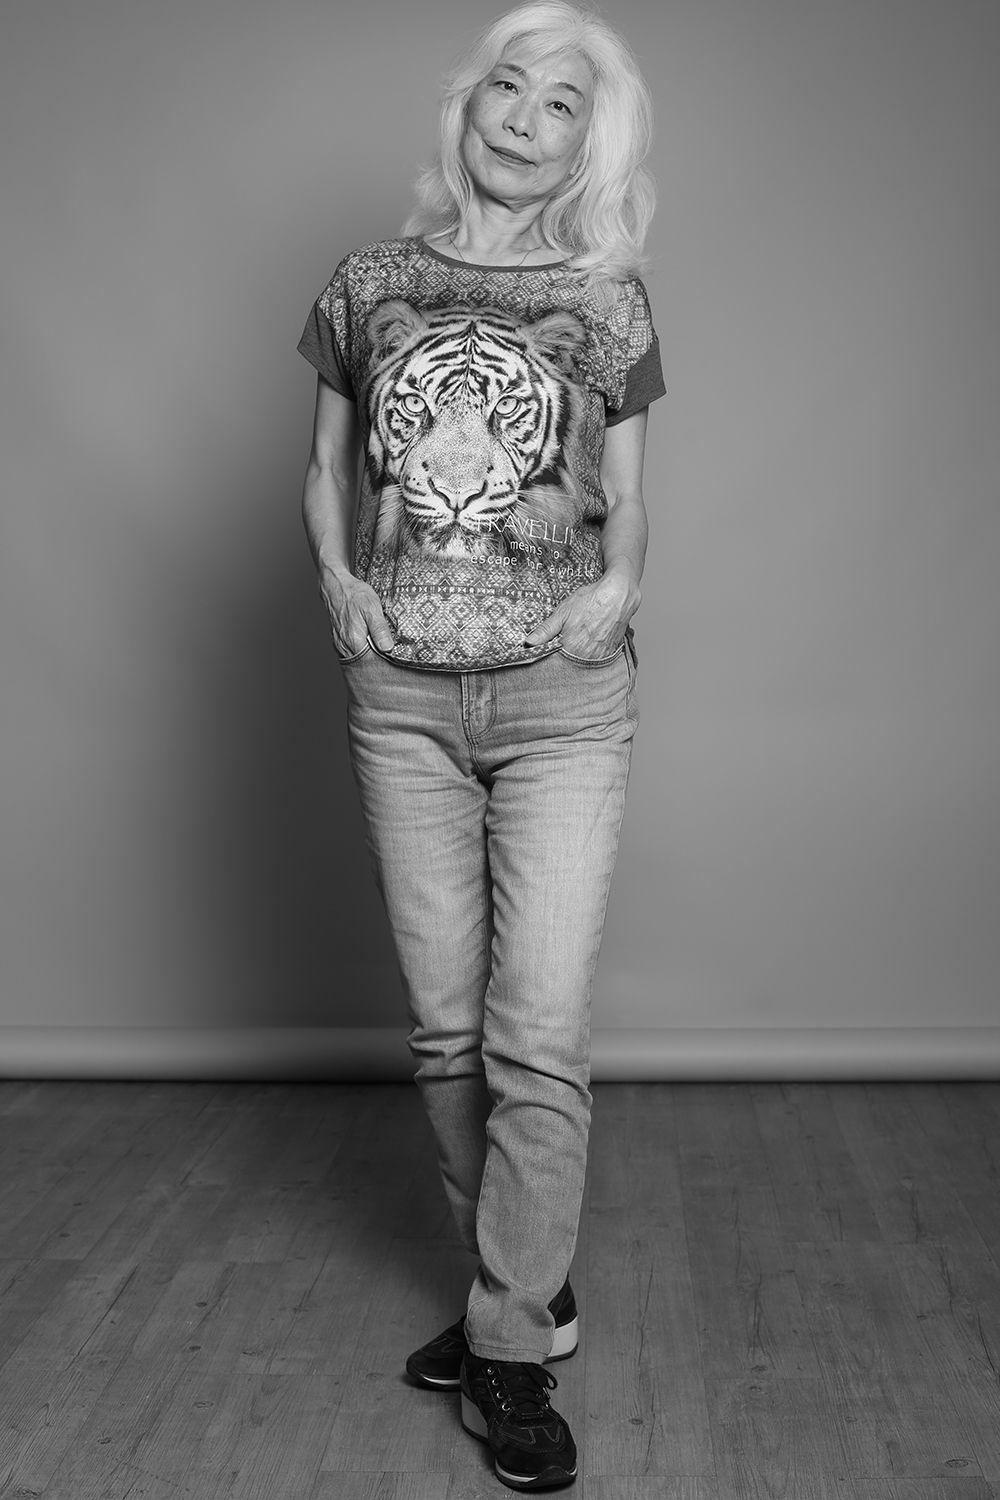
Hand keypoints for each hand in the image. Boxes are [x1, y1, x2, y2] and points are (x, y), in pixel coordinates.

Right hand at [319, 567, 395, 655]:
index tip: (394, 659)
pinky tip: (369, 643)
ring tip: (380, 647)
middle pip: (365, 663)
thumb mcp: (372, 608)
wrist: (336, 586)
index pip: (372, 663)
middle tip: (389, 654)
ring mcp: (340, 644)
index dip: (384, 662)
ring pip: (358, 658)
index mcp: (354, 641)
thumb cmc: (355, 595)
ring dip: (369, 656)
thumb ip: (379, 630)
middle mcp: (345, 646)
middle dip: (377, 661)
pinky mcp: (339, 641)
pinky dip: (361, 650)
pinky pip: (352, 652)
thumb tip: (387, 648)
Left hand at [524, 565, 639, 659]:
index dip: (548, 657)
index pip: (553, 662)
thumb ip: (546, 630)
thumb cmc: (592, 601)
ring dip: (577, 657)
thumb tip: (529, 642)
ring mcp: (599, 656)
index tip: (545, 652)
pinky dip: (590, 654)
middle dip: (562, 658)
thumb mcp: (563, 612)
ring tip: (578, 641)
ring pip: (582, 663)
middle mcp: (586, 656)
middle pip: (568, 664)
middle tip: (564, 643)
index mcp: (571, 647)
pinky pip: (596, 660)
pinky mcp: (609, 653)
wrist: (619, 596)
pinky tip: (589, 643)